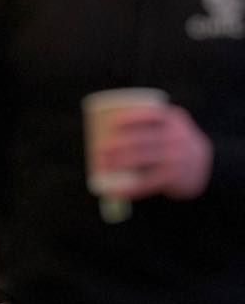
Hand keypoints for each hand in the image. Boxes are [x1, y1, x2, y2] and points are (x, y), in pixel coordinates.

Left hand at [95, 106, 213, 200]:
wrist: (205, 166)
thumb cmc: (176, 145)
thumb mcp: (171, 127)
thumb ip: (151, 124)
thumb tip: (107, 127)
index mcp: (173, 118)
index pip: (150, 114)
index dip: (128, 118)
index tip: (110, 124)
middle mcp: (175, 136)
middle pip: (141, 138)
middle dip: (116, 144)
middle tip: (97, 150)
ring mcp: (174, 156)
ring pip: (140, 158)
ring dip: (117, 163)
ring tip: (100, 165)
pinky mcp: (172, 177)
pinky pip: (145, 182)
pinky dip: (127, 188)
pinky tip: (113, 190)